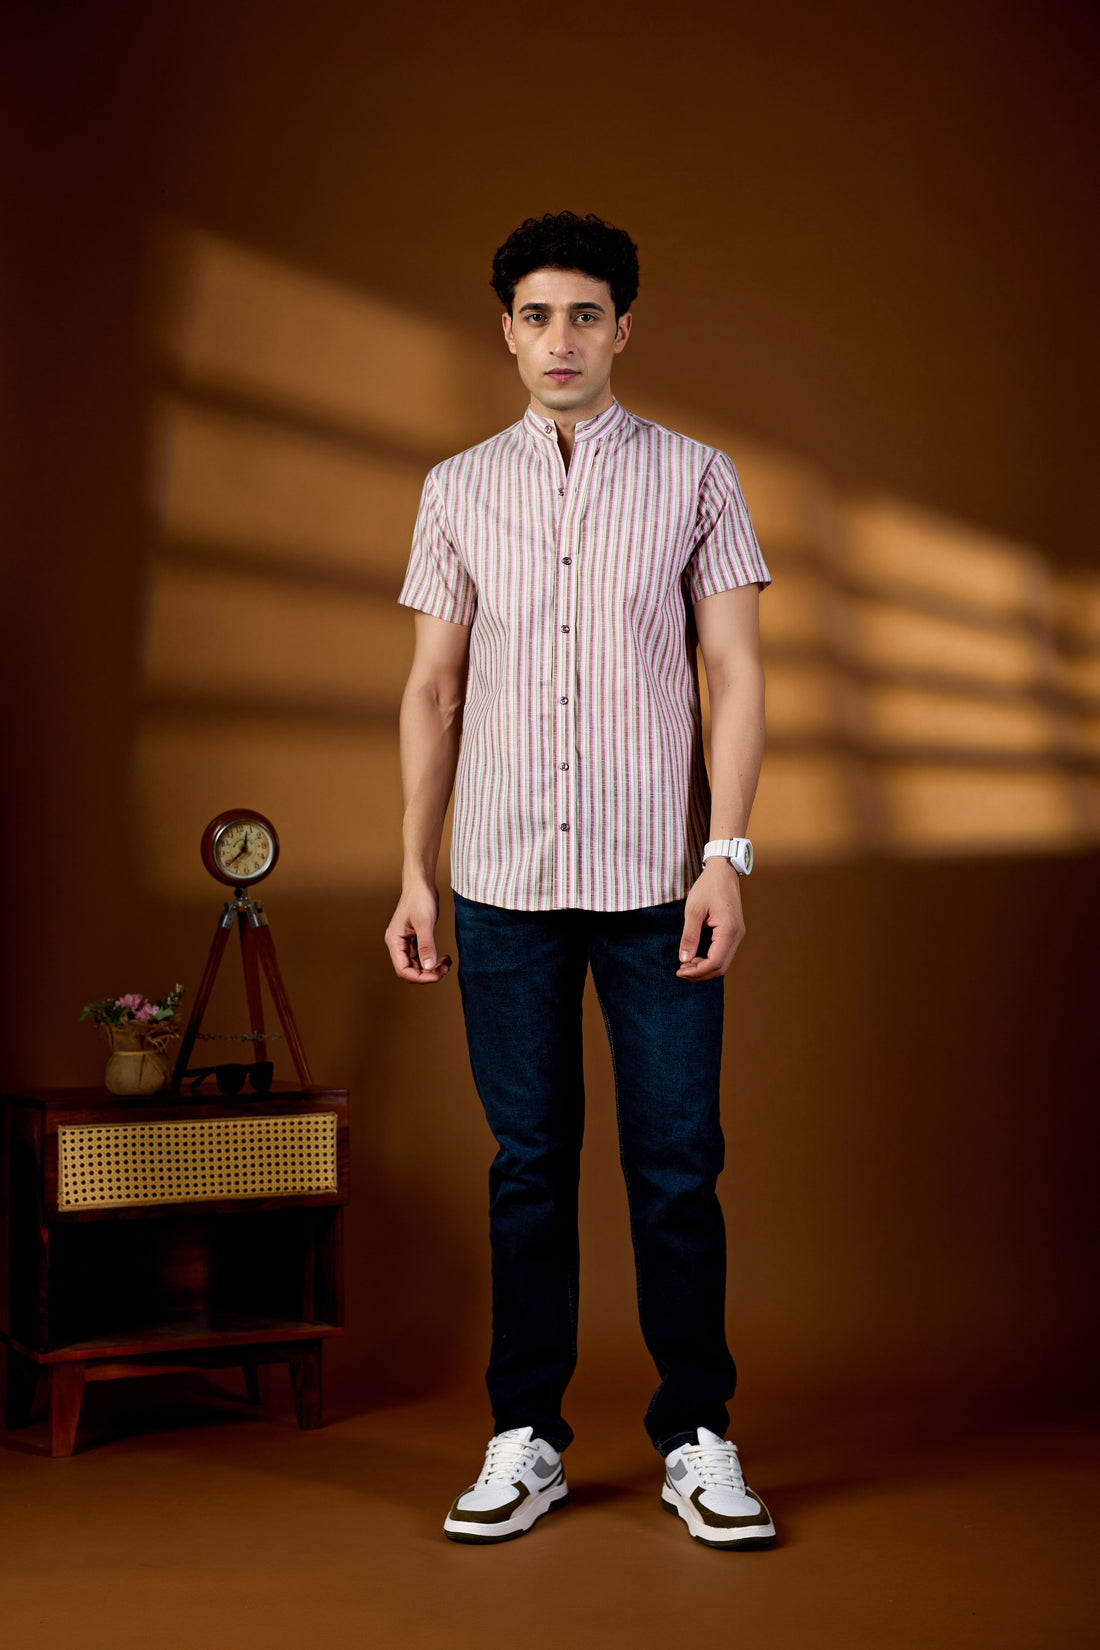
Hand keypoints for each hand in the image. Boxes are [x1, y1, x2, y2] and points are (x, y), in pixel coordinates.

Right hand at [385, 884, 452, 983]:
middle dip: (427, 973)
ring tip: (447, 962)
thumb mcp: (424, 922)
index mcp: (394, 941)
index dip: (420, 977)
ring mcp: (405, 942)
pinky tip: (443, 958)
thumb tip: (428, 967)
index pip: (403, 970)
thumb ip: (426, 945)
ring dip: (431, 968)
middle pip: (409, 970)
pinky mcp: (414, 938)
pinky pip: (421, 956)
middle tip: (445, 968)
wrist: (421, 883)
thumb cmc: (419, 898)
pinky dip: (432, 960)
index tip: (437, 974)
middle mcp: (397, 944)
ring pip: (416, 965)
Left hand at [676, 860, 745, 980]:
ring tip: (686, 965)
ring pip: (723, 962)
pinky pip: (724, 953)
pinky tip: (696, 957)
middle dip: (700, 973)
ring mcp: (738, 934)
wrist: (723, 871)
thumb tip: (684, 959)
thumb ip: (689, 936)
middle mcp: (737, 935)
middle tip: (681, 971)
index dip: (697, 971)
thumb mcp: (693, 910)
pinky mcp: (734, 932)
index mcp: (729, 930)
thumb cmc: (708, 886)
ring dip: (705, 968)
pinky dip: (710, 960)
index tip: (679, 971)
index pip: (715, 962)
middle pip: (721, 967)